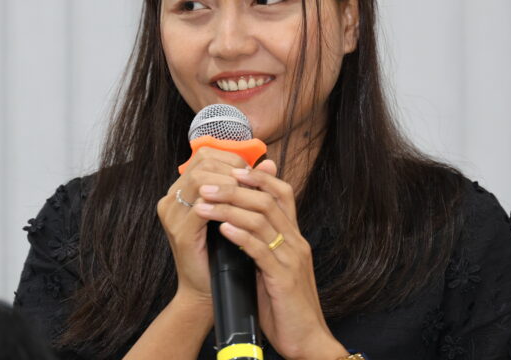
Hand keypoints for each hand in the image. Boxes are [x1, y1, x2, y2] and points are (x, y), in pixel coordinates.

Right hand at [156, 147, 248, 306]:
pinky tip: (240, 210)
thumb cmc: (222, 252)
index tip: (252, 171)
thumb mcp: (237, 212)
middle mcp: (171, 198)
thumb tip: (270, 163)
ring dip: (229, 184)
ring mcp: (172, 215)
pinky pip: (202, 208)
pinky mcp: (180, 232)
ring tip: (248, 194)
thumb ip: (250, 186)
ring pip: (201, 180)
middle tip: (252, 182)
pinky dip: (224, 206)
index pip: (204, 156)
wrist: (209, 290)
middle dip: (232, 169)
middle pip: (202, 163)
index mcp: (181, 190)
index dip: (231, 159)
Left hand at [192, 160, 345, 359]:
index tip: (232, 169)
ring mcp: (292, 259)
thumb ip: (259, 244)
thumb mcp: (273, 267)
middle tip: (206, 184)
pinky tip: (222, 229)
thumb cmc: (284, 306)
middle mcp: (296, 242)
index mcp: (294, 237)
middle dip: (234, 188)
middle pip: (268, 200)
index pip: (282, 193)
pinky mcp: (284, 279)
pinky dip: (240, 235)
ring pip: (262, 220)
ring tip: (203, 204)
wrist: (307, 340)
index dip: (259, 177)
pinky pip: (261, 250)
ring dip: (229, 208)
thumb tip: (234, 224)